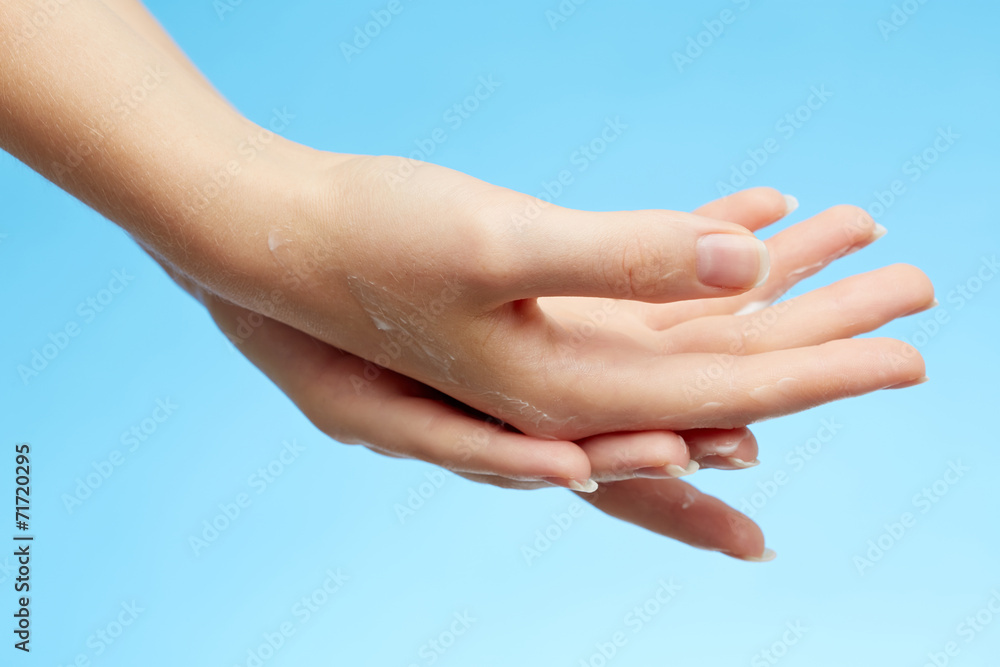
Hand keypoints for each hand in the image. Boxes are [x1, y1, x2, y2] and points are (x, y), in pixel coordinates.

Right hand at [223, 155, 924, 442]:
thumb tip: (750, 270)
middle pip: (715, 381)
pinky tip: (750, 225)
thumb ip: (624, 258)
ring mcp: (545, 357)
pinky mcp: (528, 312)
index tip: (907, 360)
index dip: (822, 373)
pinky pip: (639, 299)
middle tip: (909, 318)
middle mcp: (559, 394)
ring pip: (684, 339)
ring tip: (850, 261)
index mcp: (560, 396)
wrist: (265, 237)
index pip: (722, 399)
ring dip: (768, 304)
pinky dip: (699, 261)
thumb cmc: (361, 236)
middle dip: (816, 349)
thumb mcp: (491, 241)